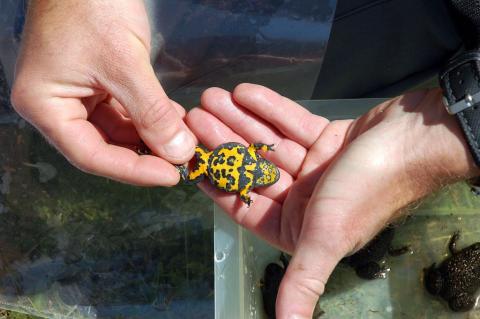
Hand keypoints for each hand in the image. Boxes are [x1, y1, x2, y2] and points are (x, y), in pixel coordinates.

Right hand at [11, 0, 195, 185]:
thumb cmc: (93, 6)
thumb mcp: (125, 63)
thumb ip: (151, 112)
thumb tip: (179, 152)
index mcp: (45, 105)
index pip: (90, 155)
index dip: (133, 171)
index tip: (171, 176)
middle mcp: (56, 106)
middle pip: (103, 146)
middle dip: (145, 154)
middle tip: (181, 161)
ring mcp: (74, 95)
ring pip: (116, 131)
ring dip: (150, 135)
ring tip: (182, 137)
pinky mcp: (94, 84)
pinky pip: (122, 111)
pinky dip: (147, 117)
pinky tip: (172, 118)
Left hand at [186, 83, 478, 317]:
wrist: (418, 140)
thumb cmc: (368, 189)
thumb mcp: (328, 237)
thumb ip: (304, 281)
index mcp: (300, 228)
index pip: (245, 205)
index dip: (216, 183)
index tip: (190, 159)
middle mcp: (305, 200)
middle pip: (252, 168)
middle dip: (222, 142)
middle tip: (193, 115)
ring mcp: (315, 167)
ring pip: (267, 143)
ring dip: (238, 121)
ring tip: (209, 97)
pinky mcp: (326, 139)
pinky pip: (290, 124)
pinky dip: (267, 109)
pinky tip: (242, 91)